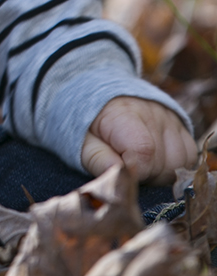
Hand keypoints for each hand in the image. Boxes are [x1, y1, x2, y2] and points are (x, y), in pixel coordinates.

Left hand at [81, 95, 196, 184]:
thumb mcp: (85, 143)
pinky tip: (157, 161)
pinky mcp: (181, 125)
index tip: (122, 170)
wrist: (106, 100)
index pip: (144, 152)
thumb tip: (118, 175)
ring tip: (142, 164)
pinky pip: (189, 156)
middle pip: (164, 163)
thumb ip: (99, 160)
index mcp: (124, 114)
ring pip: (180, 163)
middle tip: (129, 165)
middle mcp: (153, 113)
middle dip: (146, 174)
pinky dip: (175, 165)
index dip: (135, 171)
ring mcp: (170, 118)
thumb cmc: (93, 126)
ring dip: (162, 172)